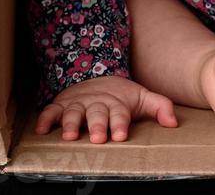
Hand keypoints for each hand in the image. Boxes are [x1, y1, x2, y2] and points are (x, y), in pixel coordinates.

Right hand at [34, 74, 178, 142]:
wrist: (98, 77)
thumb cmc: (121, 96)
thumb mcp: (142, 98)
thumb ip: (160, 107)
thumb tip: (173, 122)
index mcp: (116, 103)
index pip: (120, 113)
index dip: (120, 123)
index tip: (120, 134)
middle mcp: (96, 104)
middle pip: (96, 114)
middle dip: (96, 125)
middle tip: (97, 137)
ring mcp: (78, 104)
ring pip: (73, 113)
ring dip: (69, 123)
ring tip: (68, 136)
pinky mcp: (62, 104)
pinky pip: (51, 110)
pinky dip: (45, 118)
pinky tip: (41, 129)